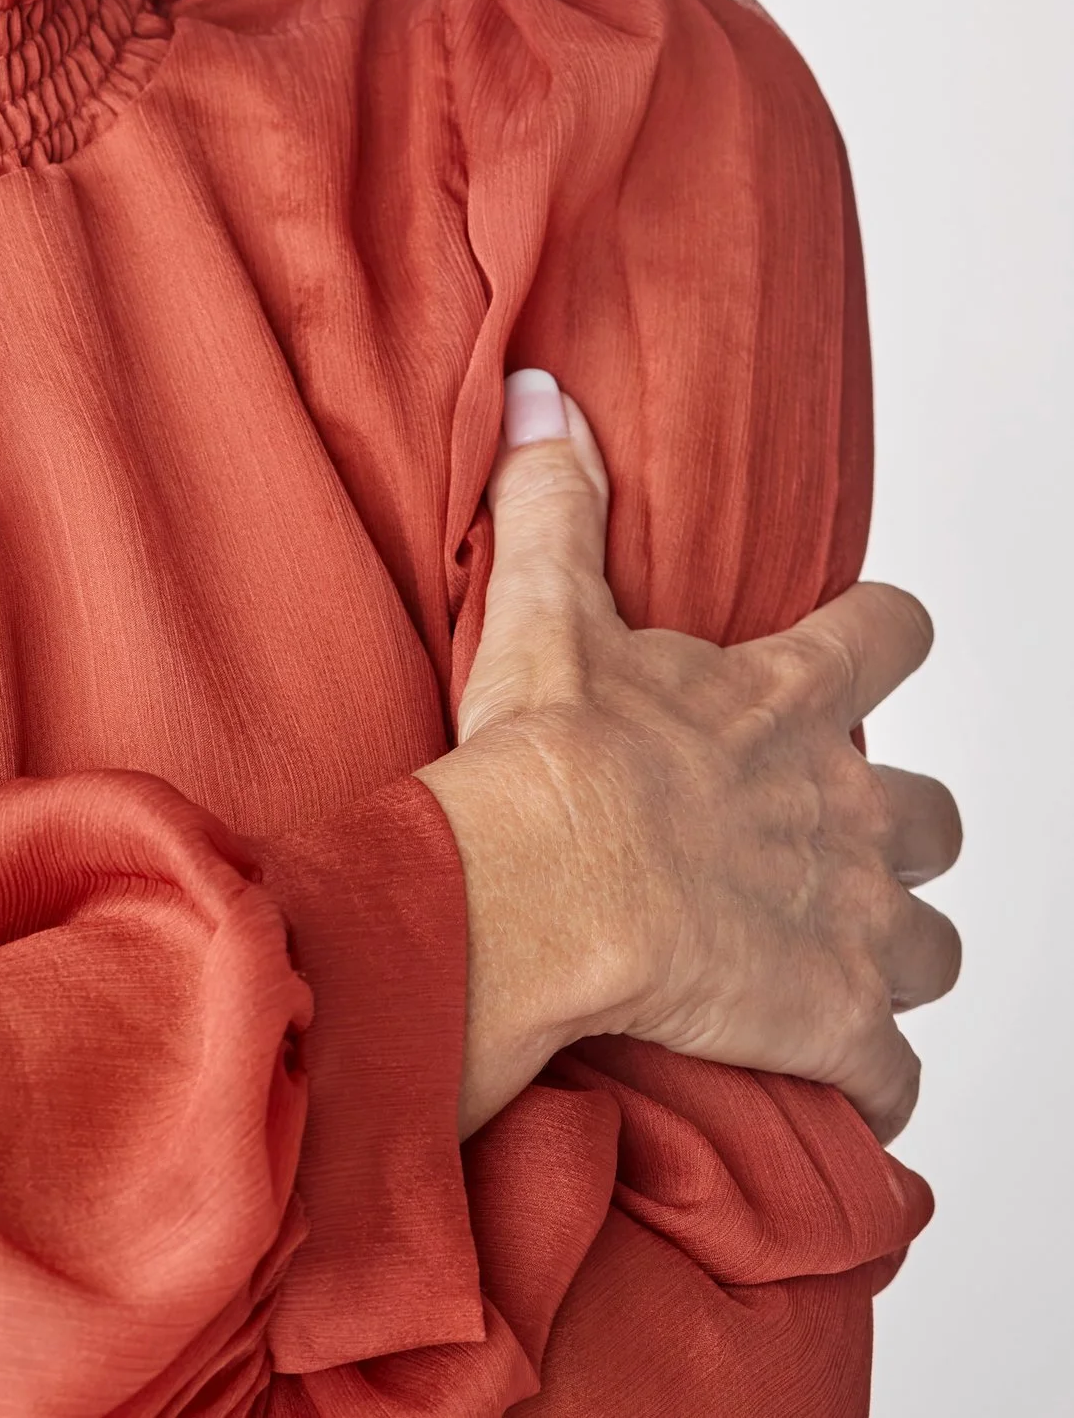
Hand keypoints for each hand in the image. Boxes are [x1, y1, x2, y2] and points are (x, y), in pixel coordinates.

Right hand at [419, 371, 961, 1142]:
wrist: (550, 882)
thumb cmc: (549, 752)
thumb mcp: (545, 607)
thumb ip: (553, 501)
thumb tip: (539, 394)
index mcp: (784, 703)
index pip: (889, 637)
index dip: (882, 640)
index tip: (862, 648)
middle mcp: (844, 806)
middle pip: (935, 816)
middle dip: (898, 832)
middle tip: (822, 842)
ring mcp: (851, 921)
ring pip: (932, 947)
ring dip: (892, 956)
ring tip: (823, 966)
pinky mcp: (833, 1023)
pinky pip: (890, 1074)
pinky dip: (866, 1079)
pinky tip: (821, 1077)